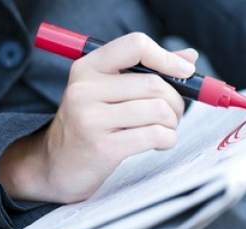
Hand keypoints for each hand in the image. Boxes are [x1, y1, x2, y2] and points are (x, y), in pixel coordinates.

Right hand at [0, 33, 197, 202]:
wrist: (57, 166)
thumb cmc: (92, 125)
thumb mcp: (110, 91)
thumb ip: (148, 71)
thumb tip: (189, 57)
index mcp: (88, 67)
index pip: (135, 46)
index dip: (167, 57)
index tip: (186, 71)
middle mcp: (85, 89)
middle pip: (155, 84)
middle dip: (176, 101)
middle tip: (173, 114)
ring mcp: (91, 119)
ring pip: (158, 110)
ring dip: (172, 123)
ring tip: (164, 129)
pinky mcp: (103, 148)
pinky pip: (155, 135)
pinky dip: (168, 139)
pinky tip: (159, 143)